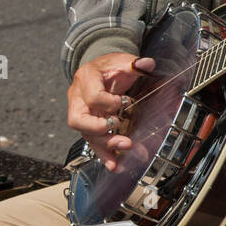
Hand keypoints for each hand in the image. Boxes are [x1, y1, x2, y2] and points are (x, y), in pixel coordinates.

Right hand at [67, 52, 155, 170]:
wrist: (101, 70)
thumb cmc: (110, 66)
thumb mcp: (122, 60)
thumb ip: (134, 63)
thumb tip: (147, 64)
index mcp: (85, 79)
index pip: (92, 96)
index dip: (109, 102)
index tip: (125, 101)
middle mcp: (78, 98)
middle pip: (78, 120)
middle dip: (99, 130)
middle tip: (118, 130)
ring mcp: (82, 112)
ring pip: (86, 134)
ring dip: (104, 146)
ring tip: (120, 155)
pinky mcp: (88, 124)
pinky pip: (92, 141)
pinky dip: (103, 154)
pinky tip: (113, 165)